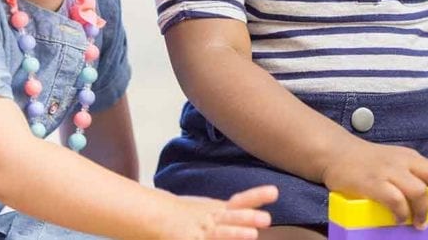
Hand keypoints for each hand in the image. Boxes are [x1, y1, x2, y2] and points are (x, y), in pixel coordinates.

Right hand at [159, 186, 277, 239]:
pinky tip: (245, 235)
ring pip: (220, 234)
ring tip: (251, 235)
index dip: (257, 197)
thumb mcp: (211, 209)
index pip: (240, 201)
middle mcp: (210, 220)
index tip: (274, 192)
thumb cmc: (187, 215)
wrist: (153, 214)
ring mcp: (199, 232)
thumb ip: (236, 210)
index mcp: (217, 210)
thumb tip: (264, 207)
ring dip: (235, 234)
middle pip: (231, 217)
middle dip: (248, 218)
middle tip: (266, 219)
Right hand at [323, 139, 427, 229]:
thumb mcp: (393, 163)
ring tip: (418, 223)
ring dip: (422, 211)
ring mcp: (387, 171)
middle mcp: (402, 162)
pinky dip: (401, 212)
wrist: (335, 152)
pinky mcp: (372, 183)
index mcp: (409, 157)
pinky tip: (399, 219)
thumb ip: (411, 174)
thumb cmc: (366, 162)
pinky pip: (394, 200)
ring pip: (417, 190)